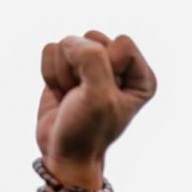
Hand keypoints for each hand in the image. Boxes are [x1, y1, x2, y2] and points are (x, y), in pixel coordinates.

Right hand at [36, 30, 156, 191]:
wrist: (64, 153)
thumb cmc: (88, 130)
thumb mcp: (99, 97)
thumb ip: (92, 59)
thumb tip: (70, 41)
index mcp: (141, 76)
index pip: (122, 43)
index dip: (107, 67)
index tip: (104, 94)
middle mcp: (119, 67)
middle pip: (93, 38)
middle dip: (81, 68)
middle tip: (84, 96)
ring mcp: (91, 65)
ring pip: (68, 43)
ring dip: (64, 74)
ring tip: (72, 97)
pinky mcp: (66, 66)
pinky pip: (51, 50)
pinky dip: (50, 75)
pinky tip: (60, 93)